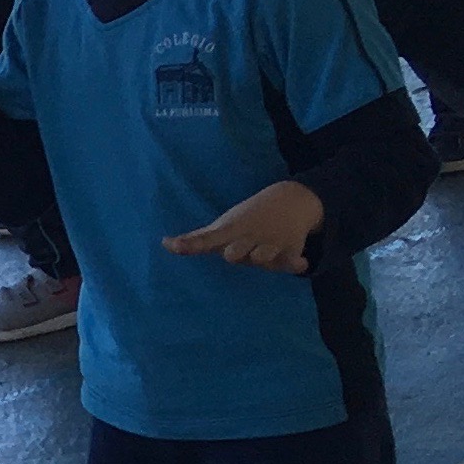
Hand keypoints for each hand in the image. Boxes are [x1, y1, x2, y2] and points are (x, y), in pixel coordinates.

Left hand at [165, 180, 324, 274]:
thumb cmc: (249, 219)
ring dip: (263, 259)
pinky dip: (295, 263)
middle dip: (234, 253)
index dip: (189, 244)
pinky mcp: (293, 249)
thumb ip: (198, 239)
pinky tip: (299, 264)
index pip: (206, 239)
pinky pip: (292, 262)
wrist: (292, 199)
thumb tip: (165, 243)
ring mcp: (272, 241)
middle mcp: (249, 235)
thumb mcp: (226, 225)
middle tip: (241, 247)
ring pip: (261, 259)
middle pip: (233, 254)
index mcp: (231, 229)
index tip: (171, 245)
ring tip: (270, 249)